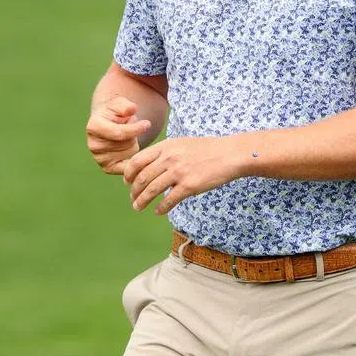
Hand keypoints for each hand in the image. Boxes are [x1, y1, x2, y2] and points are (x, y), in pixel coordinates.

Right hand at [85, 97, 151, 174]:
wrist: (109, 123)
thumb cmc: (116, 112)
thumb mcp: (120, 103)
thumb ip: (125, 105)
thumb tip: (132, 108)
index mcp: (93, 127)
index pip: (119, 133)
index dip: (135, 128)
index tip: (147, 123)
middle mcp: (93, 145)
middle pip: (127, 143)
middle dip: (134, 134)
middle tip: (130, 127)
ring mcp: (99, 158)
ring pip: (130, 153)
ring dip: (134, 143)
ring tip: (128, 136)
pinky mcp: (107, 168)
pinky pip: (128, 167)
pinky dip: (135, 159)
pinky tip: (136, 150)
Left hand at [124, 137, 241, 214]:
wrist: (229, 154)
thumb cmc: (207, 149)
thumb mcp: (182, 144)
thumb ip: (166, 153)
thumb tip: (150, 166)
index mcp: (166, 146)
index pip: (138, 160)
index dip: (128, 173)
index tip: (127, 181)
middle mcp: (169, 158)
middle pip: (142, 177)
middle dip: (134, 190)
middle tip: (132, 198)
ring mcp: (179, 172)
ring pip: (152, 190)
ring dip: (142, 201)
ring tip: (138, 207)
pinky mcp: (189, 185)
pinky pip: (169, 200)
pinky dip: (161, 208)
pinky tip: (158, 211)